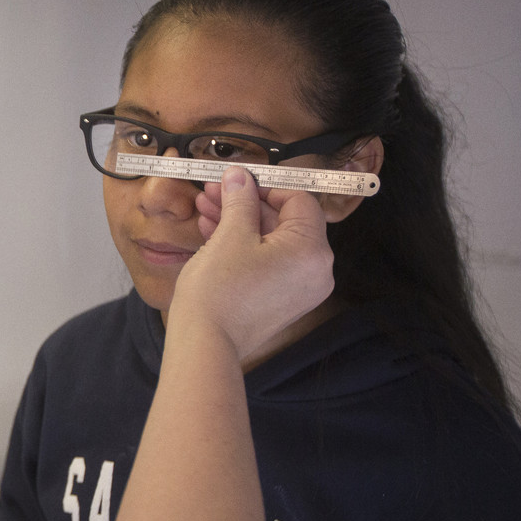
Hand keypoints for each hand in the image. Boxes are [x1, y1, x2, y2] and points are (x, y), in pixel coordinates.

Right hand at [174, 167, 334, 360]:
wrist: (204, 345)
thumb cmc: (218, 292)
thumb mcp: (229, 235)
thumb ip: (240, 200)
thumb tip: (241, 176)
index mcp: (311, 250)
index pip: (298, 200)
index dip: (265, 185)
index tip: (236, 180)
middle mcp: (316, 271)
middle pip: (284, 222)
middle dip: (246, 204)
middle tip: (214, 192)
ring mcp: (300, 289)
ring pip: (272, 243)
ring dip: (240, 224)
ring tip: (205, 211)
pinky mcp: (282, 302)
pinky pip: (269, 263)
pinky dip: (246, 248)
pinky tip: (213, 235)